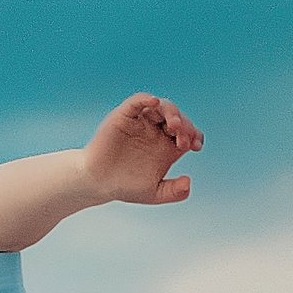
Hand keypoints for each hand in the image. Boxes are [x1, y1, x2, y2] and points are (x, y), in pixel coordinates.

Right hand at [81, 94, 201, 209]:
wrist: (98, 182)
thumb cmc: (125, 187)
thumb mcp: (154, 193)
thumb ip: (173, 192)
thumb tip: (189, 183)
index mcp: (167, 146)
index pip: (187, 133)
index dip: (194, 135)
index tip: (195, 146)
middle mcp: (156, 131)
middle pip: (177, 118)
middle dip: (184, 125)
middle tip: (183, 138)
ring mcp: (141, 122)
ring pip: (162, 107)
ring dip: (171, 112)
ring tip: (174, 126)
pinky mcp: (125, 116)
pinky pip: (138, 102)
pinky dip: (146, 99)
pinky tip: (155, 103)